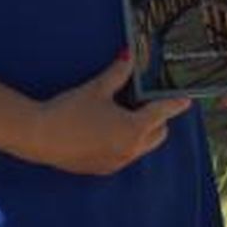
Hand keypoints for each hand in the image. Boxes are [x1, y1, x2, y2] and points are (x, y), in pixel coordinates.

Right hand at [33, 53, 191, 175]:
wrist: (40, 137)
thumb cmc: (70, 111)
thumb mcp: (96, 89)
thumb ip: (117, 73)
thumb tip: (129, 57)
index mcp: (133, 129)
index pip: (163, 114)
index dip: (175, 104)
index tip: (186, 100)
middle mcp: (130, 149)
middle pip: (158, 134)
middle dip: (157, 119)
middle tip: (144, 103)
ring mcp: (117, 162)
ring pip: (141, 146)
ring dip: (140, 132)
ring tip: (122, 115)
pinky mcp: (103, 169)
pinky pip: (124, 155)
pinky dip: (124, 143)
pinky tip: (105, 131)